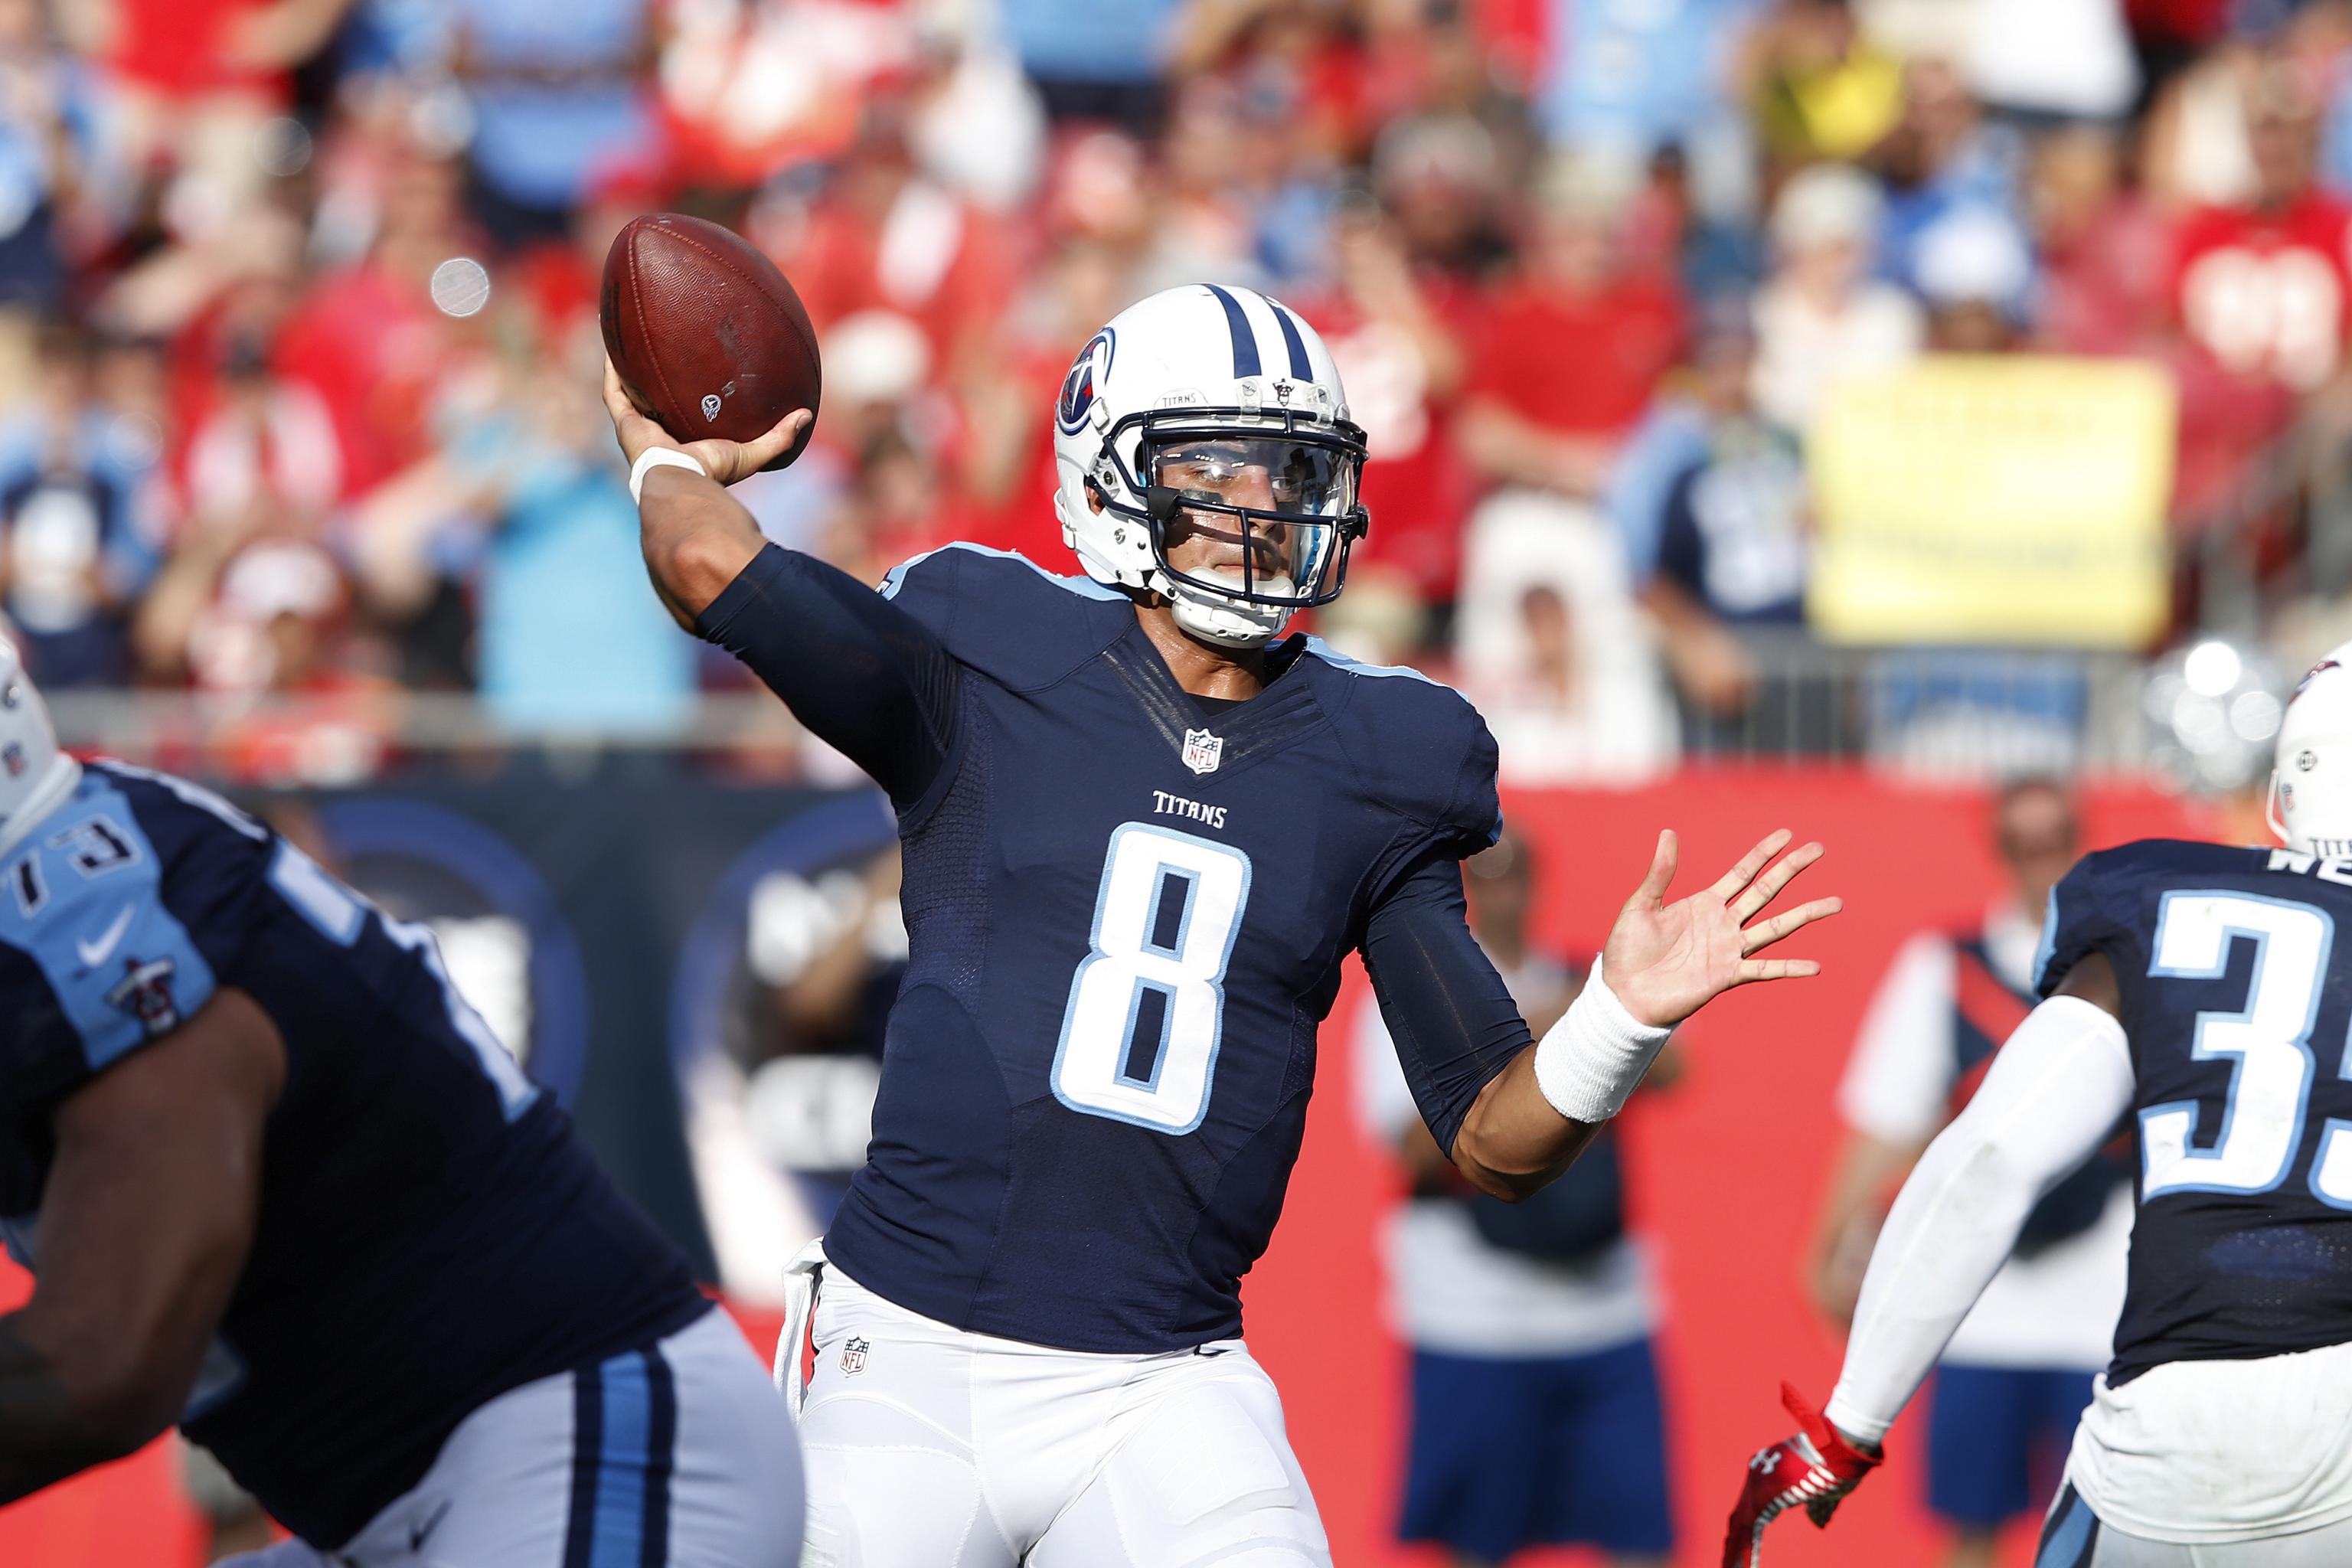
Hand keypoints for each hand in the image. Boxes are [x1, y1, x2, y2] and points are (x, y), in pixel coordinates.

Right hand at [601, 358, 812, 484]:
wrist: (682, 481)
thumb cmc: (714, 472)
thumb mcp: (752, 453)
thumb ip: (779, 437)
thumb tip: (807, 415)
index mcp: (682, 441)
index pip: (682, 413)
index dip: (684, 394)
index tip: (691, 372)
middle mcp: (657, 432)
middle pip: (653, 399)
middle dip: (654, 377)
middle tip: (660, 348)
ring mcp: (637, 427)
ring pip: (630, 391)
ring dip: (629, 368)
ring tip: (631, 338)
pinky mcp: (624, 421)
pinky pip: (613, 389)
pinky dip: (613, 369)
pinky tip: (614, 344)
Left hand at [1603, 829, 1838, 1028]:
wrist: (1624, 993)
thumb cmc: (1628, 950)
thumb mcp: (1641, 905)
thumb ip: (1660, 873)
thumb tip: (1667, 832)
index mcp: (1705, 904)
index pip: (1742, 872)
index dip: (1764, 853)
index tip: (1787, 834)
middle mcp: (1723, 924)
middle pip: (1766, 892)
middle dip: (1791, 870)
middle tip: (1818, 849)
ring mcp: (1729, 950)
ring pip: (1775, 928)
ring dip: (1805, 915)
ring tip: (1835, 902)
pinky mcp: (1727, 976)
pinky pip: (1764, 970)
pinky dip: (1788, 968)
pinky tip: (1814, 966)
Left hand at [1722, 1383, 1880, 1567]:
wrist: (1835, 1449)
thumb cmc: (1832, 1466)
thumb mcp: (1823, 1493)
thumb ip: (1818, 1509)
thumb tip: (1817, 1524)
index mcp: (1765, 1478)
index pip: (1750, 1512)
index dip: (1745, 1533)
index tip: (1738, 1552)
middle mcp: (1755, 1482)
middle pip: (1739, 1520)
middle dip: (1733, 1545)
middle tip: (1727, 1566)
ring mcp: (1756, 1489)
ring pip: (1740, 1529)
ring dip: (1734, 1554)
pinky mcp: (1762, 1499)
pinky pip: (1750, 1532)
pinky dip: (1745, 1553)